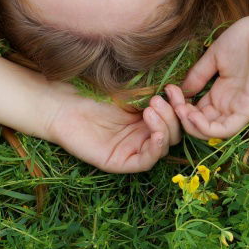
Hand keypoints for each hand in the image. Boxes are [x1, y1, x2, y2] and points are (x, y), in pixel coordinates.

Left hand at [45, 83, 181, 173]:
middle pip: (173, 133)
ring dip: (165, 128)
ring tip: (151, 108)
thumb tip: (185, 85)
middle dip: (172, 116)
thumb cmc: (93, 92)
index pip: (174, 117)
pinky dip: (156, 148)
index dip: (179, 105)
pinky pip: (146, 161)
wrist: (63, 103)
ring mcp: (131, 149)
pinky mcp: (120, 162)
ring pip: (163, 147)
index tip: (174, 88)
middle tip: (158, 100)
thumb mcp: (130, 89)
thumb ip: (154, 91)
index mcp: (146, 117)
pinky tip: (156, 133)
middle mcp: (141, 135)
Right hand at [165, 11, 248, 140]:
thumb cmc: (247, 38)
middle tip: (171, 101)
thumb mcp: (215, 57)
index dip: (181, 105)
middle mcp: (230, 102)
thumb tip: (181, 90)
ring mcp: (239, 107)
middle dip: (182, 116)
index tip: (169, 91)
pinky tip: (191, 114)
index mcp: (223, 91)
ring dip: (191, 125)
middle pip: (202, 123)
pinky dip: (206, 128)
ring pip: (212, 131)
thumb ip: (198, 74)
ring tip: (179, 109)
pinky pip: (226, 129)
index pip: (199, 109)